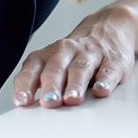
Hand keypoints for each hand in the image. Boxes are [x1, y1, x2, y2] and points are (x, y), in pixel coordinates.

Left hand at [13, 4, 137, 107]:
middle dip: (51, 86)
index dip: (25, 86)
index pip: (32, 70)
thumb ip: (41, 84)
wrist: (108, 28)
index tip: (23, 102)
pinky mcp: (113, 59)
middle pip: (56, 69)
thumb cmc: (76, 54)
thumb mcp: (54, 63)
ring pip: (81, 68)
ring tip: (72, 99)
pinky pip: (108, 70)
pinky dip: (105, 81)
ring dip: (75, 84)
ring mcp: (91, 54)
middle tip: (49, 102)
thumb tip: (31, 109)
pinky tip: (101, 90)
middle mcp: (66, 51)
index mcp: (47, 55)